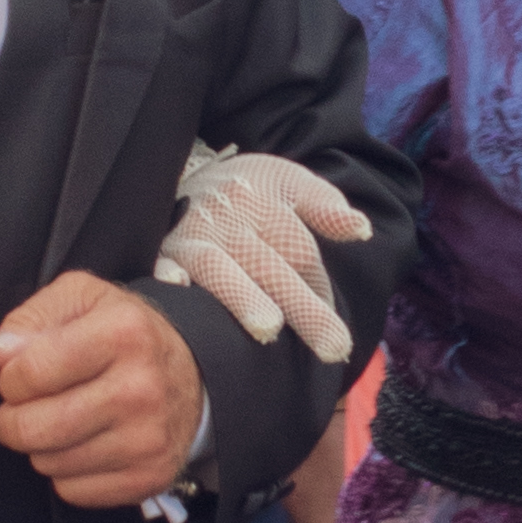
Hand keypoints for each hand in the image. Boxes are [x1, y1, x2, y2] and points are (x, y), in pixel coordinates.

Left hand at [0, 272, 204, 504]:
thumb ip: (30, 319)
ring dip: (40, 447)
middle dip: (11, 420)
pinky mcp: (149, 477)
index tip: (17, 377)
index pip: (30, 372)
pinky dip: (66, 473)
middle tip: (22, 409)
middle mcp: (141, 389)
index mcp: (124, 333)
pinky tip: (84, 446)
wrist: (196, 377)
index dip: (9, 379)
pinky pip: (72, 491)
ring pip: (48, 463)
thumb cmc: (127, 334)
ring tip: (60, 423)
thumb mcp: (81, 300)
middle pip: (34, 428)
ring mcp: (148, 439)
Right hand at [151, 142, 371, 362]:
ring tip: (268, 328)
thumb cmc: (246, 190)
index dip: (319, 292)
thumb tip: (362, 229)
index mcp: (264, 202)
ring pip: (219, 267)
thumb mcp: (288, 183)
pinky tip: (178, 288)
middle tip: (334, 347)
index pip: (299, 252)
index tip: (337, 337)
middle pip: (270, 266)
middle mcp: (228, 219)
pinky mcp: (159, 253)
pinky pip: (159, 265)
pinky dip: (166, 277)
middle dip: (302, 308)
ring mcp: (191, 237)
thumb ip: (325, 206)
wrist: (184, 174)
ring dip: (242, 295)